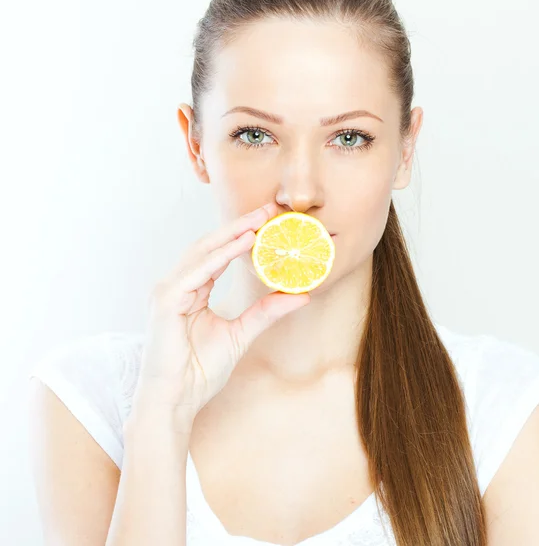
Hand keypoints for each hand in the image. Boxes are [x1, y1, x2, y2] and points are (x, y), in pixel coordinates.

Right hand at [131, 202, 310, 429]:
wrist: (176, 400)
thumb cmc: (199, 371)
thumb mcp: (242, 334)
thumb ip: (267, 312)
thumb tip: (301, 295)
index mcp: (191, 290)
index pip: (217, 255)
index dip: (241, 235)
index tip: (268, 221)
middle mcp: (177, 285)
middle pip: (210, 245)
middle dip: (239, 225)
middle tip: (267, 209)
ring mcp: (168, 291)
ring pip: (203, 252)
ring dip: (232, 233)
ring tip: (260, 219)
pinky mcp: (166, 301)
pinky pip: (198, 271)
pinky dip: (222, 255)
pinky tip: (244, 243)